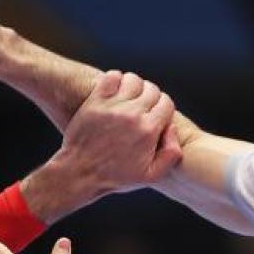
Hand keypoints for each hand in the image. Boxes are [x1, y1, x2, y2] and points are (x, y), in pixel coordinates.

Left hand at [53, 69, 181, 193]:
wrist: (80, 173)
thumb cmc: (115, 177)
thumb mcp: (150, 176)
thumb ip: (171, 154)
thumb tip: (173, 128)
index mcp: (148, 131)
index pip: (167, 103)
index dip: (164, 108)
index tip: (155, 114)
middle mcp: (132, 115)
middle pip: (152, 89)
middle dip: (150, 97)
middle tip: (142, 107)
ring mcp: (113, 106)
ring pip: (134, 80)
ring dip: (134, 87)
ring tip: (128, 98)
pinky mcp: (95, 101)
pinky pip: (112, 77)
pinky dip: (116, 80)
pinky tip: (114, 92)